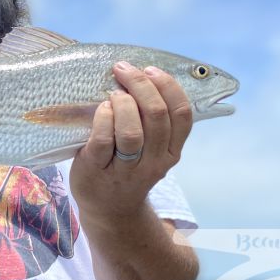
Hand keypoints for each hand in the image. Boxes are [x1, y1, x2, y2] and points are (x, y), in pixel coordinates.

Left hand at [70, 62, 192, 221]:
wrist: (109, 209)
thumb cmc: (129, 166)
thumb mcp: (153, 149)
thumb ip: (155, 120)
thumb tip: (143, 73)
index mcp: (171, 151)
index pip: (182, 114)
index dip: (168, 86)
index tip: (151, 70)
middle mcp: (154, 162)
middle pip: (157, 116)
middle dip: (140, 84)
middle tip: (123, 70)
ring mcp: (126, 170)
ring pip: (132, 131)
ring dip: (123, 103)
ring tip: (114, 93)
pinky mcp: (97, 171)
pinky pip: (103, 141)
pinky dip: (103, 118)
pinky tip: (102, 108)